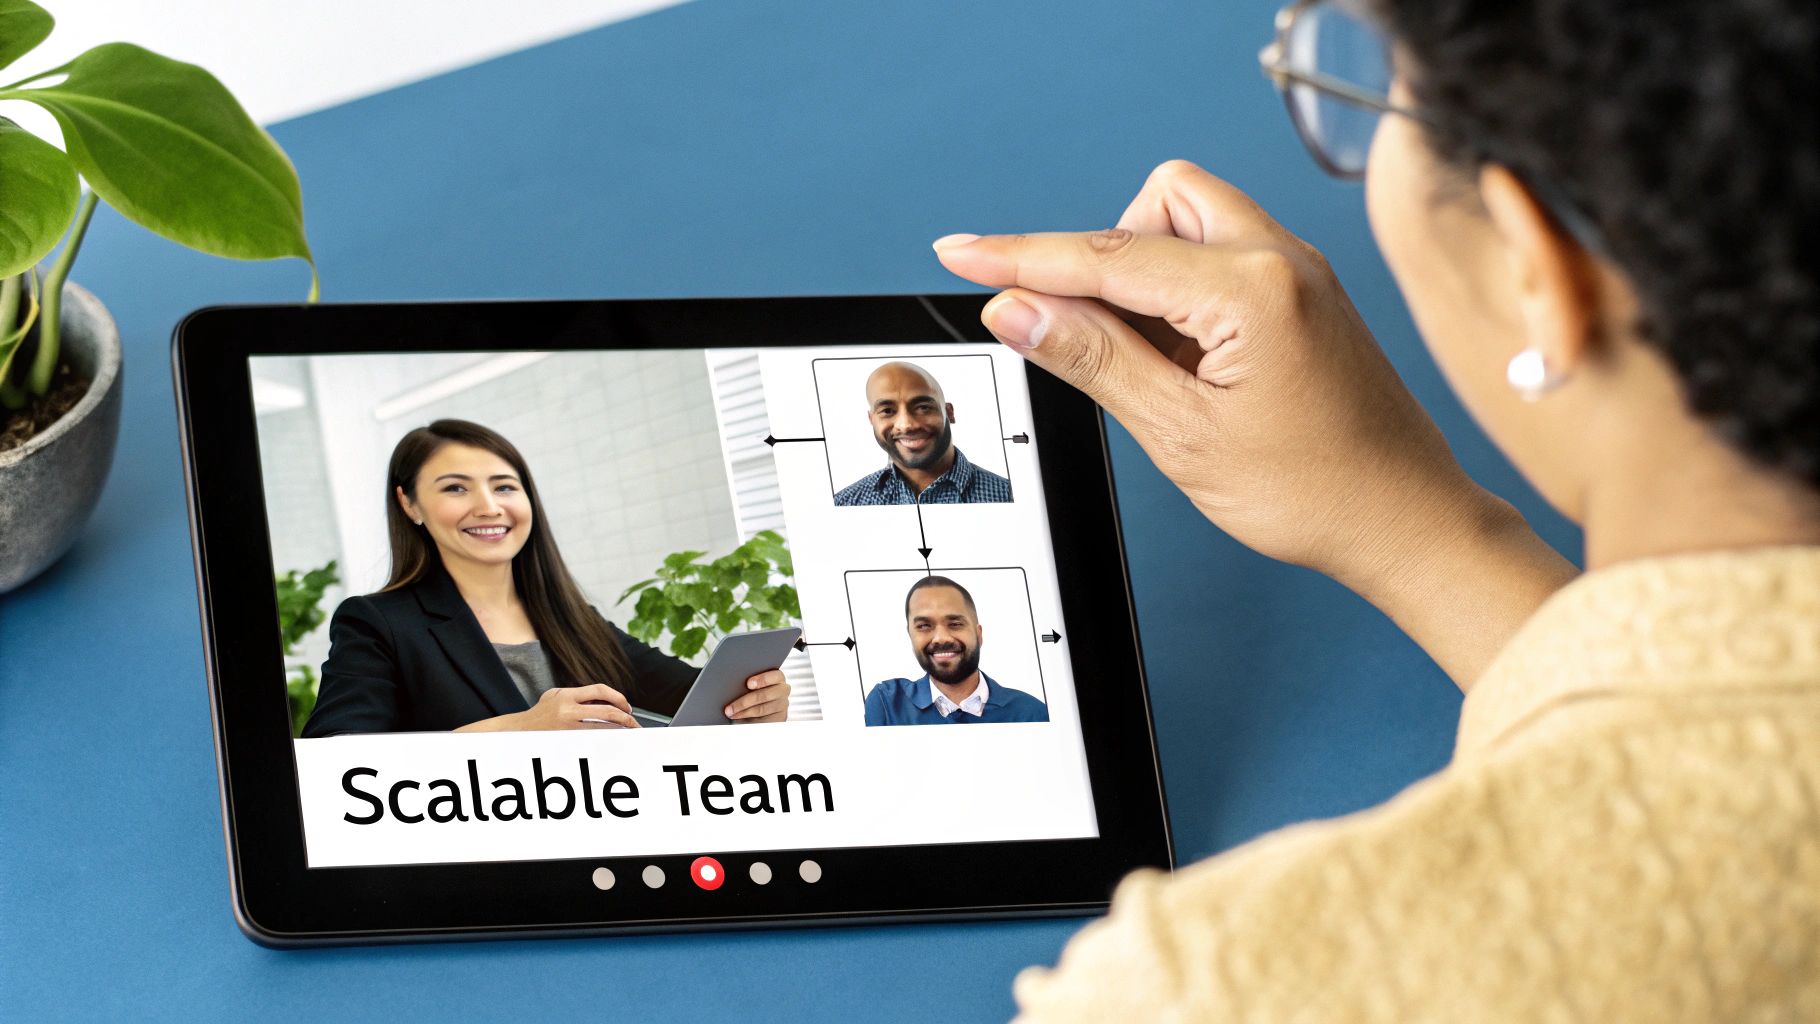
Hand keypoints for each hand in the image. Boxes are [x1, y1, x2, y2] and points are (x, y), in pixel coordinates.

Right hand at [512, 683, 640, 729]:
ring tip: (630, 734)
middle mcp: (568, 711)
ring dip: (620, 731)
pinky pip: (593, 741)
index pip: (599, 690)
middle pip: (607, 712)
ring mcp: (567, 728)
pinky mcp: (567, 741)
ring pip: (603, 729)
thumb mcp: (555, 696)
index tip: (626, 706)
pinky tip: (615, 743)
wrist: (519, 730)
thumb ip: (578, 694)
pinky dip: (607, 741)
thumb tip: (605, 699)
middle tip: (634, 723)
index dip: (617, 697)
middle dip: (626, 718)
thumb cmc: (540, 713)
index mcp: (566, 695)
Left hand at [725, 669, 789, 722]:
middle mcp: (783, 689)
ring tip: (730, 713)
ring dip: (743, 712)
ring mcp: (783, 704)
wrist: (756, 710)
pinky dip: (748, 719)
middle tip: (730, 707)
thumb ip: (749, 682)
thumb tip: (736, 682)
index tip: (748, 684)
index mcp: (777, 677)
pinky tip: (738, 717)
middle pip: (765, 695)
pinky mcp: (780, 717)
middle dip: (745, 701)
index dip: (762, 679)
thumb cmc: (751, 692)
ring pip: (762, 709)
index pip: (775, 676)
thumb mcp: (750, 685)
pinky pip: (764, 719)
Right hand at [935, 160, 1480, 581]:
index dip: (1022, 257)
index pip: (1108, 257)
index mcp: (1253, 289)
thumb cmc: (1315, 492)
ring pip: (1189, 222)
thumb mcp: (1181, 433)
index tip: (960, 254)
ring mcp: (1298, 272)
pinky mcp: (1302, 293)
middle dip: (1104, 256)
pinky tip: (1179, 362)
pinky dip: (1179, 293)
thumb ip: (1093, 358)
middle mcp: (1282, 259)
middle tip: (1081, 335)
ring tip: (1146, 361)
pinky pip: (1219, 256)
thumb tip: (1017, 310)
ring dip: (1144, 273)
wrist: (1405, 521)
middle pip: (1155, 204)